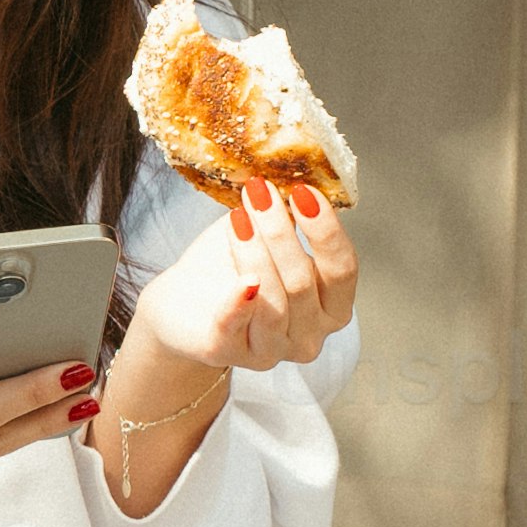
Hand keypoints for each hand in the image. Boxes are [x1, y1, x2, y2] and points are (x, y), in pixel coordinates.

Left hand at [92, 186, 354, 516]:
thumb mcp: (266, 237)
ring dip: (256, 252)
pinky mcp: (228, 354)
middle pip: (304, 282)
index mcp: (331, 307)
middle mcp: (309, 335)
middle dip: (281, 233)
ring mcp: (271, 350)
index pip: (343, 269)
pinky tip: (243, 282)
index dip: (326, 230)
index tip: (303, 190)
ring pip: (274, 302)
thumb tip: (294, 172)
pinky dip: (239, 304)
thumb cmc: (231, 268)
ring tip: (238, 216)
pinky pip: (234, 329)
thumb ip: (287, 217)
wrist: (183, 304)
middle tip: (259, 192)